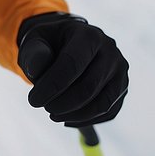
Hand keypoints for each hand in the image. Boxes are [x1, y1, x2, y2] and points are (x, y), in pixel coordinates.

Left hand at [16, 12, 127, 127]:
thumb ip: (33, 52)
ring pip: (102, 103)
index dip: (52, 86)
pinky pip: (108, 112)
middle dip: (62, 103)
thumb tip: (35, 68)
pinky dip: (86, 120)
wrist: (68, 43)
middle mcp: (111, 52)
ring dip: (75, 115)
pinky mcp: (122, 88)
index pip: (72, 64)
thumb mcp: (35, 40)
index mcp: (88, 35)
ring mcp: (120, 71)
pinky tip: (67, 118)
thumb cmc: (49, 43)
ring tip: (53, 114)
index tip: (33, 101)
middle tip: (43, 107)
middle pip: (89, 86)